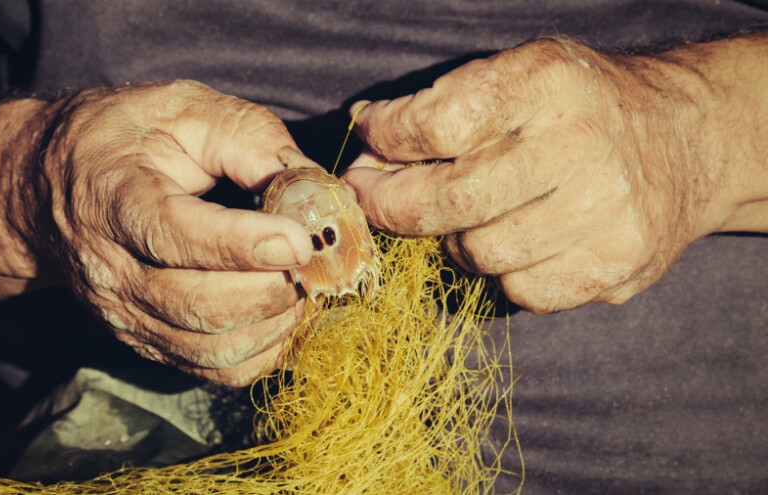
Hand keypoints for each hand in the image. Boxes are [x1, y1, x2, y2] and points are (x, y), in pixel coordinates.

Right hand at [32, 81, 314, 384]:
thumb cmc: (122, 138)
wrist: (46, 188)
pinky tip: (282, 314)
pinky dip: (262, 352)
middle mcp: (112, 271)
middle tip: (312, 260)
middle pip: (198, 307)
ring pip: (210, 349)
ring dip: (274, 324)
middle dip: (271, 289)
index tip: (300, 238)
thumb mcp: (181, 107)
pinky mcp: (145, 342)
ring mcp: (125, 316)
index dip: (244, 244)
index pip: (175, 237)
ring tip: (302, 284)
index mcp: (114, 200)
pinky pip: (213, 371)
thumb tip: (311, 185)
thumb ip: (247, 137)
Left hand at [344, 37, 747, 313]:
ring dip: (452, 241)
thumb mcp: (520, 76)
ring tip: (463, 219)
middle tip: (374, 198)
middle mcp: (582, 147)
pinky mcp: (616, 266)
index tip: (369, 143)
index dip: (389, 138)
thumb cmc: (580, 109)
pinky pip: (522, 291)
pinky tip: (515, 244)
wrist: (684, 141)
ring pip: (481, 253)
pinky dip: (502, 274)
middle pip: (453, 200)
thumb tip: (368, 140)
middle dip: (393, 205)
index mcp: (549, 84)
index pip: (442, 123)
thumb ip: (444, 105)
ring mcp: (605, 213)